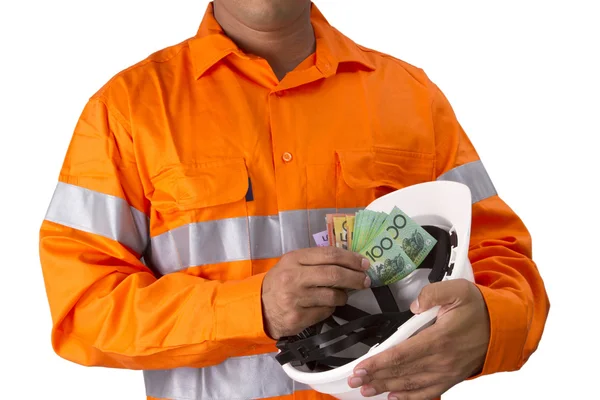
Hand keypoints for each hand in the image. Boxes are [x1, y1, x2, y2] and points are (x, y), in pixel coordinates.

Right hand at [262, 247, 371, 338]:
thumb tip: (349, 262)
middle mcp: (293, 277)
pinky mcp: (298, 318)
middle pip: (334, 274)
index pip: (329, 255)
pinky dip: (331, 309)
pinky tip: (325, 306)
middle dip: (355, 277)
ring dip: (343, 296)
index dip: (351, 259)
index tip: (364, 263)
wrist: (260, 308)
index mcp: (294, 259)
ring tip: (341, 295)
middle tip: (365, 280)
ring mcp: (295, 299)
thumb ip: (316, 261)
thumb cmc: (280, 283)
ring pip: (333, 296)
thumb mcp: (292, 264)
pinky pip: (326, 312)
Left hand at [347, 279, 489, 399]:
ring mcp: (446, 372)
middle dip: (375, 377)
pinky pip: (427, 392)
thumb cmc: (478, 309)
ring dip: (386, 387)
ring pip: (410, 384)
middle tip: (355, 381)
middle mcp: (441, 361)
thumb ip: (434, 293)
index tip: (361, 367)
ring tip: (367, 390)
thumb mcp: (458, 290)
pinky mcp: (450, 378)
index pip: (401, 354)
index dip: (378, 363)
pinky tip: (394, 397)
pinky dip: (409, 397)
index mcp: (440, 339)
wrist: (502, 328)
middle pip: (401, 372)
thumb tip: (415, 305)